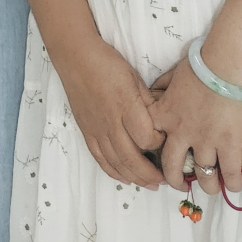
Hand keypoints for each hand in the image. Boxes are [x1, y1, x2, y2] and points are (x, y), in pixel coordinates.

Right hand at [53, 37, 165, 187]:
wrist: (75, 57)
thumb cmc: (106, 63)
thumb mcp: (134, 78)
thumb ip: (148, 102)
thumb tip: (162, 122)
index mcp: (126, 105)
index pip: (147, 138)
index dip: (160, 144)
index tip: (166, 139)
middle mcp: (110, 121)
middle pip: (132, 158)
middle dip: (151, 173)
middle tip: (165, 179)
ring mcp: (96, 128)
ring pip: (116, 163)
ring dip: (135, 177)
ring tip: (150, 184)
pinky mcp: (86, 131)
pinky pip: (99, 158)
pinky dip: (113, 171)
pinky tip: (125, 178)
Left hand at [148, 57, 241, 196]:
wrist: (225, 67)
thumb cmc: (199, 66)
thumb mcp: (172, 75)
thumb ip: (162, 86)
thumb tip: (156, 88)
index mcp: (165, 115)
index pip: (149, 139)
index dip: (152, 151)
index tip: (157, 157)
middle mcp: (181, 134)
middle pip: (171, 166)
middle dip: (174, 180)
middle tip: (180, 184)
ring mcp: (206, 142)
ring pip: (203, 174)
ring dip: (207, 185)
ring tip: (210, 187)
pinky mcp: (229, 145)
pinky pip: (230, 172)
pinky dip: (232, 183)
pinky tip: (233, 186)